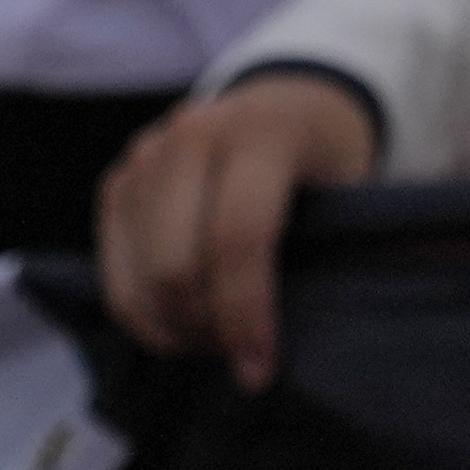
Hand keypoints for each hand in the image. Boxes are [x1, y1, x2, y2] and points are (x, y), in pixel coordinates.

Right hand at [99, 70, 378, 388]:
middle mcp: (191, 134)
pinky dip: (146, 316)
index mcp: (261, 130)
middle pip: (175, 265)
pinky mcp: (118, 183)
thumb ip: (334, 248)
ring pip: (139, 278)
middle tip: (243, 357)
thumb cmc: (329, 157)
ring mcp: (145, 156)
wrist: (291, 100)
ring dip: (175, 330)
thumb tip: (308, 344)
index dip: (245, 314)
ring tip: (219, 343)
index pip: (238, 238)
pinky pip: (115, 274)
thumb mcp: (354, 188)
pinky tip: (187, 328)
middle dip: (206, 328)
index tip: (260, 370)